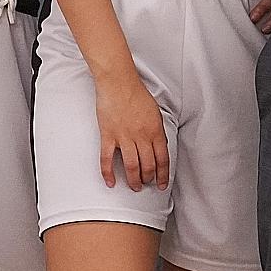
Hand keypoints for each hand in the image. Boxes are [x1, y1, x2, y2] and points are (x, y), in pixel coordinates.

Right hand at [94, 73, 169, 190]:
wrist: (119, 83)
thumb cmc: (137, 94)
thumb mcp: (156, 112)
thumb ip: (157, 130)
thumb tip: (160, 145)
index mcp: (155, 131)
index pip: (162, 159)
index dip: (163, 175)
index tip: (162, 184)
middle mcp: (141, 137)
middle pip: (148, 165)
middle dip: (149, 179)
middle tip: (147, 184)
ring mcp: (124, 137)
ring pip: (131, 166)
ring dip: (134, 180)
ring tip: (135, 187)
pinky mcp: (108, 136)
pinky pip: (107, 160)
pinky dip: (108, 173)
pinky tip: (111, 182)